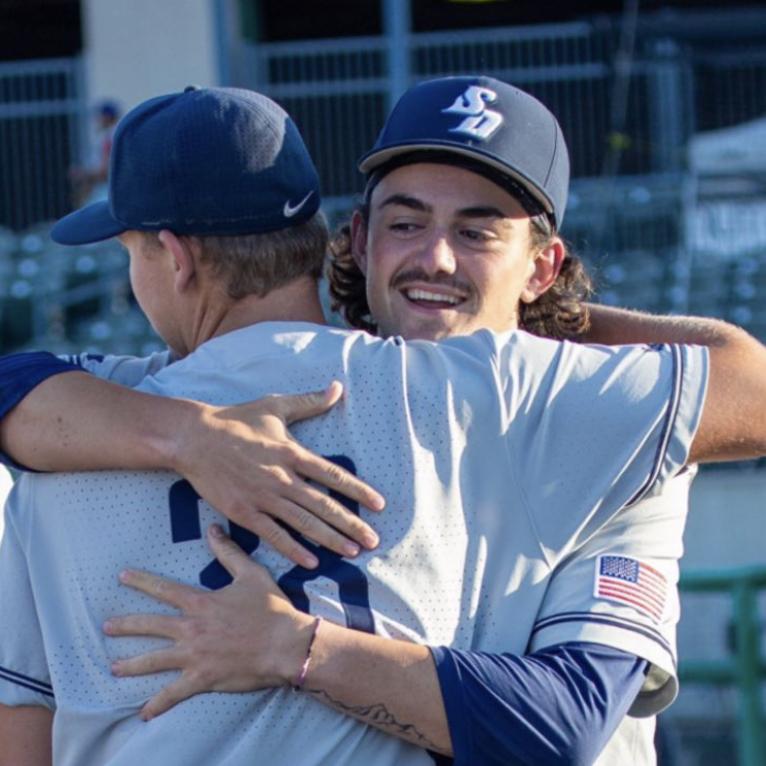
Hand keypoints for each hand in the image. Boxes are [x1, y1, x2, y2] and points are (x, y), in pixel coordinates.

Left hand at [105, 525, 315, 719]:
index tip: (122, 577)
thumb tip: (213, 529)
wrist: (285, 643)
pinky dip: (158, 704)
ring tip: (114, 667)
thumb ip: (229, 552)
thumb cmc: (271, 608)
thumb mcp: (252, 573)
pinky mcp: (203, 679)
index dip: (141, 582)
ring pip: (154, 660)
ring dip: (132, 664)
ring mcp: (194, 656)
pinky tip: (144, 712)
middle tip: (106, 626)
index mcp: (201, 603)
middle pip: (150, 625)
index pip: (164, 589)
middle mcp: (192, 628)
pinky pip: (174, 693)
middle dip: (125, 625)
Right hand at [174, 381, 383, 568]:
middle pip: (324, 505)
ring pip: (303, 523)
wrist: (194, 438)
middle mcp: (282, 478)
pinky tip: (312, 562)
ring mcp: (263, 497)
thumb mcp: (275, 406)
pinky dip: (294, 549)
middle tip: (373, 540)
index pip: (333, 475)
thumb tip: (337, 387)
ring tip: (352, 552)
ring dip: (330, 539)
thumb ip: (309, 402)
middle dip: (351, 524)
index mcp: (292, 453)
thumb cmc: (237, 419)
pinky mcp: (244, 512)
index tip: (380, 504)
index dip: (359, 491)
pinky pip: (273, 535)